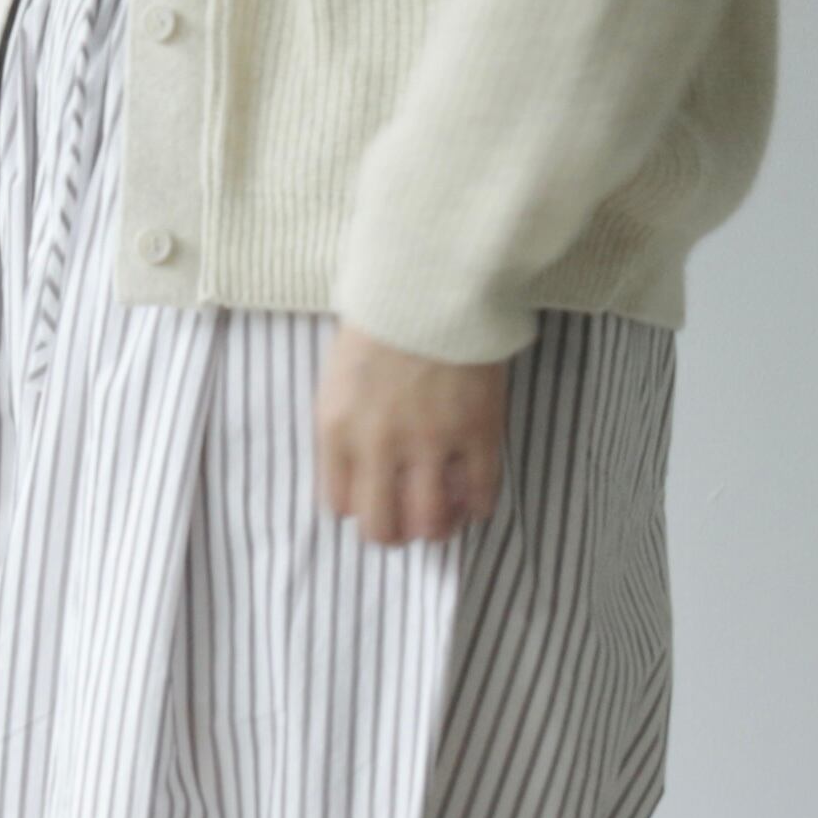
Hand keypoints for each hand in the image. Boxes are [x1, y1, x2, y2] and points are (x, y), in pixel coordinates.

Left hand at [316, 319, 509, 545]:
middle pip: (381, 526)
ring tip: (443, 519)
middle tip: (407, 524)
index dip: (359, 508)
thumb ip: (344, 427)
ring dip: (437, 528)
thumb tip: (360, 471)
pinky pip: (480, 493)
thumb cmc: (379, 320)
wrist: (431, 284)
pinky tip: (475, 503)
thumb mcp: (338, 376)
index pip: (339, 503)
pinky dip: (477, 507)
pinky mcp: (478, 433)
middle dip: (394, 533)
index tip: (373, 500)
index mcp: (337, 430)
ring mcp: (431, 443)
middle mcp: (378, 447)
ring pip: (430, 522)